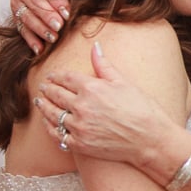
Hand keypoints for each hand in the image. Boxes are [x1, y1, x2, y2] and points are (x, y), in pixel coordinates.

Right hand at [11, 0, 69, 53]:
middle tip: (59, 27)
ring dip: (40, 29)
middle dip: (47, 16)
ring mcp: (16, 1)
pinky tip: (39, 49)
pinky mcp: (15, 15)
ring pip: (27, 16)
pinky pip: (21, 28)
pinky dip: (31, 39)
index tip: (66, 13)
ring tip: (53, 38)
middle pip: (34, 2)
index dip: (56, 0)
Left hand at [35, 43, 170, 165]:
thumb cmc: (142, 109)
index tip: (52, 75)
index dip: (56, 76)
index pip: (65, 78)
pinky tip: (48, 121)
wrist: (150, 139)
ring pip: (52, 114)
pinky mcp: (79, 144)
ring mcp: (79, 127)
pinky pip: (56, 134)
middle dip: (47, 89)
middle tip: (43, 87)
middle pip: (56, 94)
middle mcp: (82, 106)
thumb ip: (104, 65)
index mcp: (92, 88)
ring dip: (44, 106)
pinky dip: (49, 126)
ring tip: (40, 101)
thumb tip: (95, 46)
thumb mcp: (124, 82)